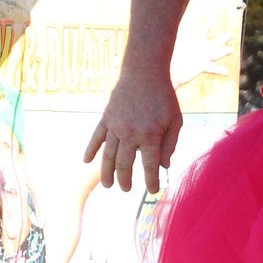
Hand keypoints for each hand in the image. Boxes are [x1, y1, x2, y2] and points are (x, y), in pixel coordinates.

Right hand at [83, 66, 181, 192]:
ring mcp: (115, 126)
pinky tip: (86, 161)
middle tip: (126, 189)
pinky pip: (97, 137)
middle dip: (125, 179)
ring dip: (106, 171)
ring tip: (107, 185)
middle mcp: (130, 134)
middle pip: (125, 164)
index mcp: (150, 136)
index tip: (153, 190)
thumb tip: (164, 166)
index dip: (151, 181)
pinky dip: (91, 149)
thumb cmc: (164, 98)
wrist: (144, 72)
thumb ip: (170, 145)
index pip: (149, 166)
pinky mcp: (107, 118)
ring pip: (109, 155)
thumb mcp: (175, 121)